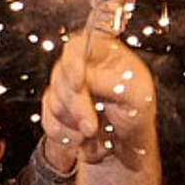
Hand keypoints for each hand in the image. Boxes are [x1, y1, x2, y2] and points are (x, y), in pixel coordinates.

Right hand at [42, 28, 152, 169]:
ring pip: (52, 98)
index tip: (78, 85)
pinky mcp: (56, 108)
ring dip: (71, 120)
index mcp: (102, 53)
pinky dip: (62, 132)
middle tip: (90, 126)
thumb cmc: (136, 109)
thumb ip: (111, 83)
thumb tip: (85, 80)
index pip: (78, 46)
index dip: (73, 63)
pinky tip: (78, 138)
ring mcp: (65, 86)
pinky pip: (48, 118)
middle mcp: (80, 66)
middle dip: (75, 104)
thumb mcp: (136, 95)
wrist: (127, 138)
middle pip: (61, 75)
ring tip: (91, 132)